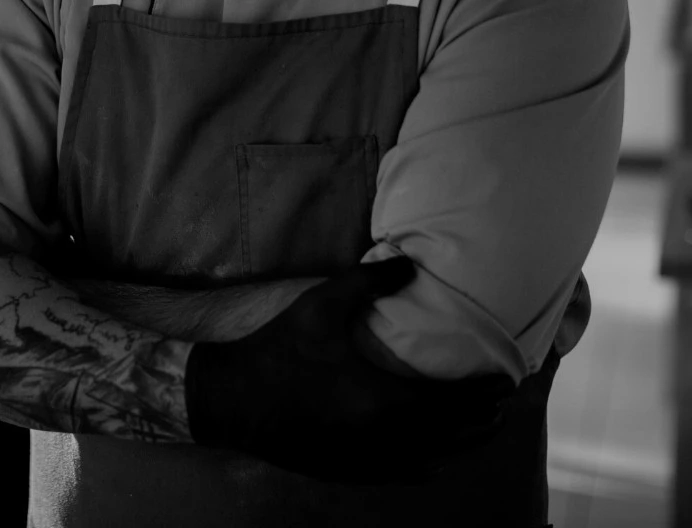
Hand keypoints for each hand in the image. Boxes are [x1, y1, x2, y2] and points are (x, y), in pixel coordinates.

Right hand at [185, 257, 514, 484]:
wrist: (235, 401)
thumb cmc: (281, 350)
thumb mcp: (322, 305)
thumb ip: (368, 282)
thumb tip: (410, 265)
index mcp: (385, 402)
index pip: (453, 404)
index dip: (483, 394)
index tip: (505, 382)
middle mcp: (385, 441)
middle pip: (453, 439)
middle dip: (482, 421)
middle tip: (502, 404)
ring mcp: (368, 463)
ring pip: (434, 463)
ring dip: (463, 446)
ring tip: (480, 428)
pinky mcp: (351, 473)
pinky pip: (406, 475)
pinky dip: (431, 464)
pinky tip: (434, 457)